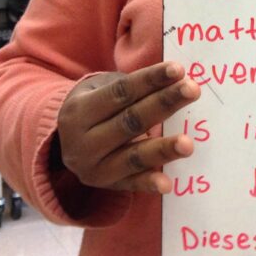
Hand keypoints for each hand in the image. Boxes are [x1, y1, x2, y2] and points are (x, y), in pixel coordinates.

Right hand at [56, 62, 200, 194]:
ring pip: (132, 157)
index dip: (150, 80)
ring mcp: (92, 168)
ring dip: (162, 149)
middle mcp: (82, 141)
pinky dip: (148, 183)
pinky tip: (167, 183)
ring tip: (188, 143)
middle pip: (130, 121)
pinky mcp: (105, 186)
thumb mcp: (100, 90)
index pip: (121, 92)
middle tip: (193, 90)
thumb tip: (175, 80)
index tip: (178, 70)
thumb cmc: (95, 107)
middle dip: (164, 104)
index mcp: (80, 110)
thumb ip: (132, 87)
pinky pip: (130, 185)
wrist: (63, 142)